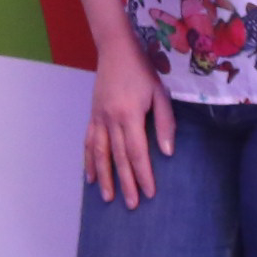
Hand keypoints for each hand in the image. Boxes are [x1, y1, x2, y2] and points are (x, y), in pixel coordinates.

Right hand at [83, 38, 175, 207]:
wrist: (115, 50)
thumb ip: (165, 122)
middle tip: (132, 205)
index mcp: (129, 115)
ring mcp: (98, 118)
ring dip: (103, 177)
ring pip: (99, 154)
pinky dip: (88, 161)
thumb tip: (167, 152)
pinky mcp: (92, 116)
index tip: (149, 193)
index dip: (143, 174)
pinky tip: (89, 177)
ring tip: (107, 198)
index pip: (137, 152)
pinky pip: (88, 142)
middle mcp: (110, 120)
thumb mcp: (160, 93)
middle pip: (118, 157)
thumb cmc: (142, 70)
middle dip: (125, 183)